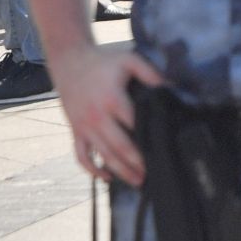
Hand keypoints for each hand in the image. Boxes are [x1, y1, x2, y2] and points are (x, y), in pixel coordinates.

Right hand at [48, 46, 164, 185]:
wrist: (69, 61)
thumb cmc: (104, 61)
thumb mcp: (129, 59)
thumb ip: (151, 73)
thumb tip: (171, 88)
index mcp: (112, 99)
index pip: (134, 124)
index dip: (148, 138)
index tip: (163, 150)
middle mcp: (97, 116)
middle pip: (119, 146)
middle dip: (136, 163)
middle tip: (153, 174)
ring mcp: (84, 126)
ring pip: (102, 155)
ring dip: (120, 170)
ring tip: (137, 180)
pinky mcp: (75, 131)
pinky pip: (81, 155)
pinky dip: (92, 170)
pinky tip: (106, 177)